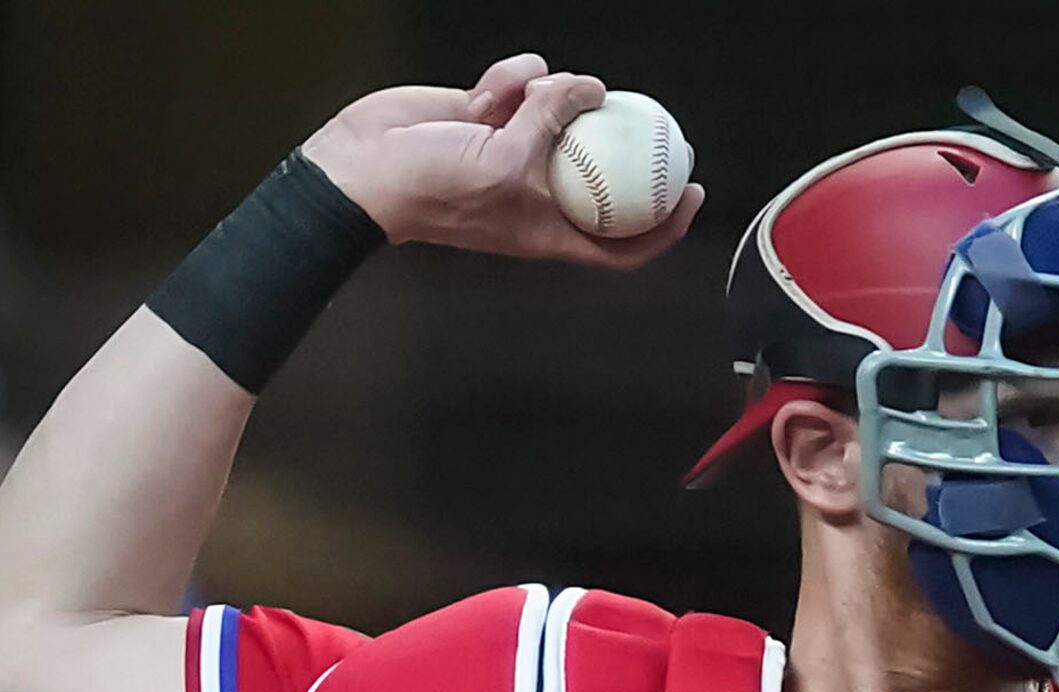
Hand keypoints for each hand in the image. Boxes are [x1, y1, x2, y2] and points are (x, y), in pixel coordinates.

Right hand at [299, 52, 702, 267]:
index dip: (664, 227)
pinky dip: (511, 80)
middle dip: (625, 142)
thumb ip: (553, 123)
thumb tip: (589, 88)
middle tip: (653, 115)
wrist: (367, 164)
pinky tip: (492, 89)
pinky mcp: (487, 116)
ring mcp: (514, 151)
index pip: (622, 244)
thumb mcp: (507, 164)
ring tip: (532, 94)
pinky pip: (521, 86)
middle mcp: (539, 193)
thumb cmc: (433, 189)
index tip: (691, 194)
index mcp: (550, 229)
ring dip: (552, 96)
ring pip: (561, 114)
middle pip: (602, 172)